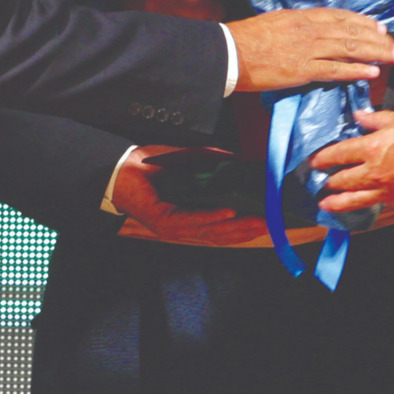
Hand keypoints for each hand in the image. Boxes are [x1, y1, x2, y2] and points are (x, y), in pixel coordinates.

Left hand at [110, 146, 281, 246]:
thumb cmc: (150, 166)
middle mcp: (183, 227)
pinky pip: (190, 220)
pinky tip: (229, 213)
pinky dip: (211, 217)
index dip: (248, 228)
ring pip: (210, 231)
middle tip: (275, 226)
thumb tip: (237, 159)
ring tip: (259, 221)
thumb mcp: (187, 161)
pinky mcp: (162, 220)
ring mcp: (172, 227)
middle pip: (222, 235)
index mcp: (190, 218)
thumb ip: (211, 160)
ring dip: (236, 227)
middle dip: (250, 231)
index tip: (273, 224)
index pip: (224, 229)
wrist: (118, 167)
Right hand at [228, 8, 393, 92]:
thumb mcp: (276, 21)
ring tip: (392, 57)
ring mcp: (308, 49)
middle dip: (377, 38)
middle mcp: (310, 29)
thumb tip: (310, 28)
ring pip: (349, 48)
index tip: (379, 26)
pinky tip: (371, 73)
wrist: (229, 52)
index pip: (341, 16)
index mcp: (303, 16)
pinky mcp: (303, 69)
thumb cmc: (247, 37)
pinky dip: (355, 71)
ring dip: (375, 53)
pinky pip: (335, 69)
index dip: (363, 21)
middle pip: (351, 31)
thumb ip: (297, 25)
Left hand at [308, 107, 393, 211]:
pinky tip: (355, 209)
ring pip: (353, 199)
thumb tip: (360, 116)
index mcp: (372, 146)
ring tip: (324, 204)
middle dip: (327, 180)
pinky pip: (372, 206)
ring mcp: (385, 188)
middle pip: (341, 179)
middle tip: (317, 181)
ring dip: (336, 201)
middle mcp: (374, 171)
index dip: (322, 157)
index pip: (338, 153)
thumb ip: (378, 118)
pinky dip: (359, 208)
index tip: (314, 160)